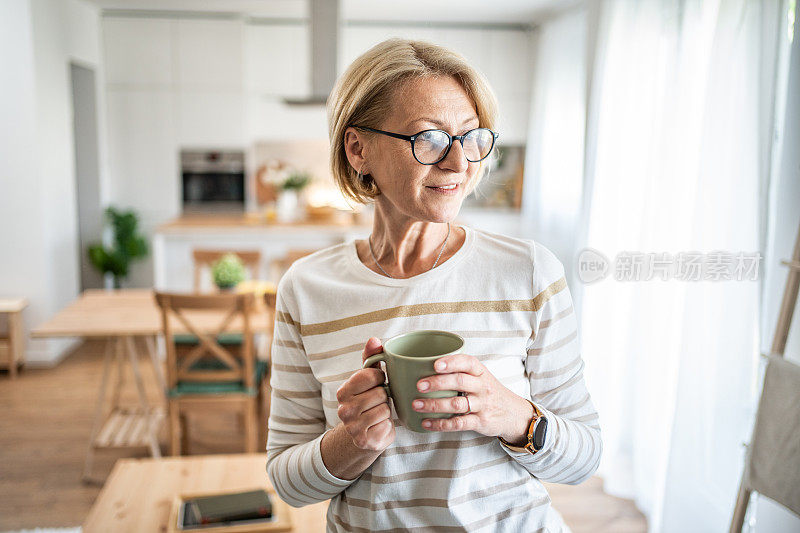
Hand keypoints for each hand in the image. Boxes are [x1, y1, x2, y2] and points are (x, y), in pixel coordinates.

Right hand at [334, 337, 395, 450]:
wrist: (363, 435)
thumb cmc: (368, 401)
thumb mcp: (368, 379)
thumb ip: (371, 358)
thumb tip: (374, 339)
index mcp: (343, 391)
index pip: (370, 375)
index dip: (380, 378)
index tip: (378, 383)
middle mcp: (344, 409)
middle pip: (380, 393)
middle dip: (384, 396)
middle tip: (378, 401)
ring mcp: (353, 426)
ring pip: (384, 409)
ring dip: (386, 410)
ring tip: (379, 413)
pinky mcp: (364, 440)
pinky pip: (386, 425)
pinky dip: (387, 425)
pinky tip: (379, 426)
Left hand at [412, 354, 533, 442]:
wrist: (513, 413)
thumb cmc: (488, 392)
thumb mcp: (481, 377)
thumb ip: (460, 371)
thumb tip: (424, 366)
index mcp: (481, 372)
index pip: (467, 362)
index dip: (451, 362)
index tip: (435, 364)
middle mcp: (482, 387)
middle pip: (459, 382)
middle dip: (437, 383)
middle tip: (419, 385)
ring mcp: (482, 405)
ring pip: (456, 404)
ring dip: (434, 405)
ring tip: (417, 405)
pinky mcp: (480, 422)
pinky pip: (458, 424)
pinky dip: (440, 424)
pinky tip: (426, 423)